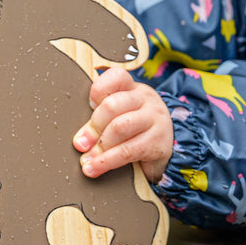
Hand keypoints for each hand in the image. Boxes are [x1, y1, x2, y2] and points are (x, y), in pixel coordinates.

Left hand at [72, 67, 172, 182]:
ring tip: (86, 160)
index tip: (88, 105)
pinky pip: (128, 151)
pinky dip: (107, 161)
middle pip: (113, 105)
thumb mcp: (120, 115)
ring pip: (120, 128)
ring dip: (99, 147)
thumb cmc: (134, 128)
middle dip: (93, 127)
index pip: (116, 77)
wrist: (165, 147)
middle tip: (80, 144)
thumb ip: (101, 117)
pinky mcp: (159, 143)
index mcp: (133, 88)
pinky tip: (95, 168)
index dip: (98, 90)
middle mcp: (146, 99)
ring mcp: (155, 120)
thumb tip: (80, 139)